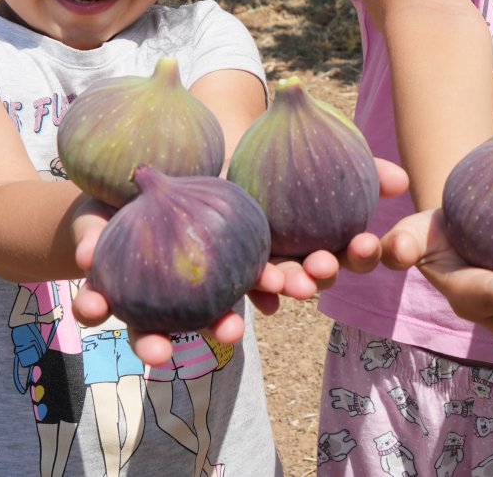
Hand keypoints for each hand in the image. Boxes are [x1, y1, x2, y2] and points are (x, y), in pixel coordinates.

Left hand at [70, 158, 409, 364]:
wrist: (151, 157)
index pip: (306, 268)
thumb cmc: (233, 162)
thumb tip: (404, 181)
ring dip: (173, 334)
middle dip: (261, 303)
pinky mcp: (123, 274)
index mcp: (269, 255)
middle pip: (251, 296)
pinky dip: (98, 297)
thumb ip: (342, 164)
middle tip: (272, 300)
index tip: (335, 259)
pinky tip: (89, 297)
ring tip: (169, 342)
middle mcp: (227, 278)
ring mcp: (175, 283)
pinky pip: (109, 292)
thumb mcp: (285, 150)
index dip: (324, 269)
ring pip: (176, 317)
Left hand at [258, 156, 410, 300]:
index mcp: (337, 237)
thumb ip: (367, 169)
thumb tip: (401, 180)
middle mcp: (310, 255)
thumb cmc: (303, 157)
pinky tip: (265, 297)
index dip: (365, 252)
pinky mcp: (249, 263)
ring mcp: (279, 262)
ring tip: (294, 283)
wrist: (254, 152)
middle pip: (322, 272)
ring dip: (294, 285)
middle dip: (325, 273)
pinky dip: (261, 292)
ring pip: (290, 281)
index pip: (357, 251)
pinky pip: (254, 284)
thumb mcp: (334, 156)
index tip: (366, 242)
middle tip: (323, 264)